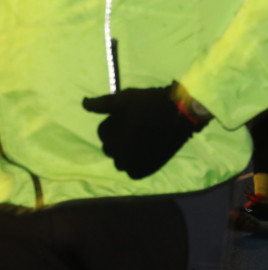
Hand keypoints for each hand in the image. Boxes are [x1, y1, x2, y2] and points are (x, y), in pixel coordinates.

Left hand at [82, 83, 207, 179]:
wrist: (181, 114)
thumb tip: (83, 103)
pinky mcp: (145, 170)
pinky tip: (147, 152)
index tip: (130, 118)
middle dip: (119, 139)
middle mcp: (118, 152)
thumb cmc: (151, 103)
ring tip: (142, 142)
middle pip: (110, 148)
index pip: (103, 132)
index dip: (116, 123)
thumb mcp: (124, 98)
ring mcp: (132, 163)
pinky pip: (133, 172)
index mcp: (110, 135)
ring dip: (127, 153)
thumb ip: (101, 104)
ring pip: (120, 161)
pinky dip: (137, 164)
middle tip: (137, 129)